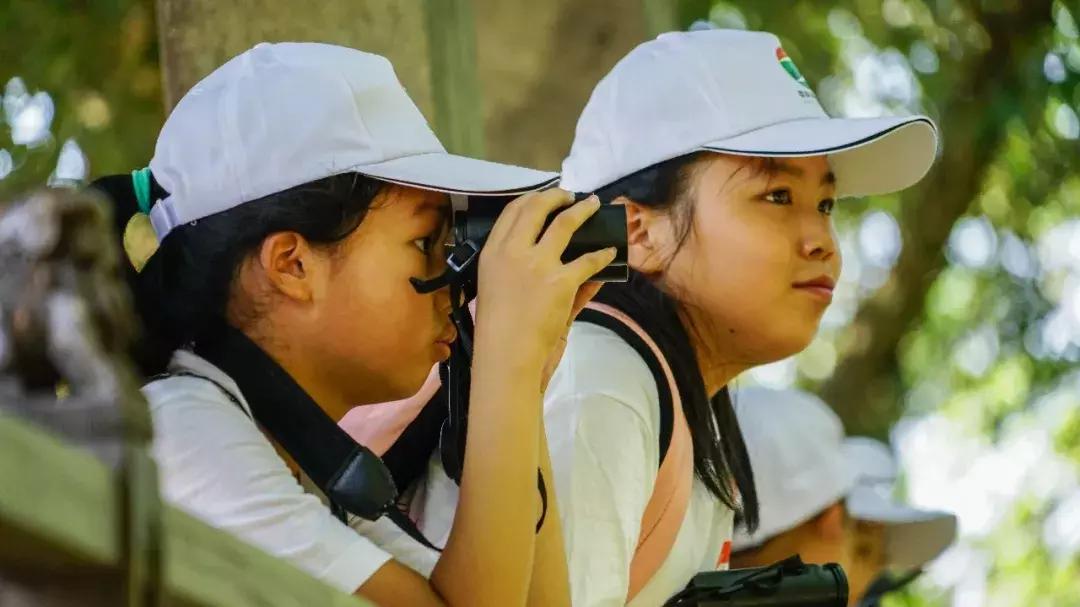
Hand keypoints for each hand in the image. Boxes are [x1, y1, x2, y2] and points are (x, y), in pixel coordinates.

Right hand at [474, 190, 616, 382]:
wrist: (506, 357)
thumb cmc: (499, 331)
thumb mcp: (501, 292)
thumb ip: (523, 273)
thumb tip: (554, 257)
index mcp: (492, 254)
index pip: (512, 212)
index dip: (531, 199)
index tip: (544, 196)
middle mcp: (512, 252)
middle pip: (536, 209)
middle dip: (556, 196)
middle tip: (570, 195)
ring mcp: (537, 265)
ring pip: (564, 223)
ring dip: (582, 211)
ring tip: (593, 205)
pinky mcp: (560, 281)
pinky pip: (588, 260)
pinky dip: (602, 255)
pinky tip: (611, 253)